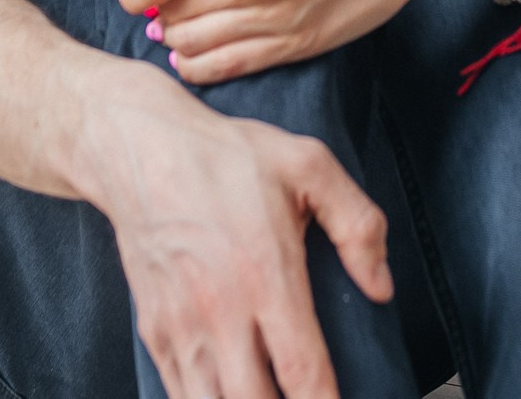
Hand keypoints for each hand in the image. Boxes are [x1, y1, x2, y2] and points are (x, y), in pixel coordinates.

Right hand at [81, 73, 392, 398]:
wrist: (140, 148)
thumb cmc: (226, 156)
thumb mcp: (308, 165)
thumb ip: (358, 224)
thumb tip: (381, 287)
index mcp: (266, 276)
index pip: (303, 372)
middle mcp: (220, 313)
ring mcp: (182, 327)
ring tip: (271, 397)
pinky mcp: (155, 331)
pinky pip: (180, 395)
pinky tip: (233, 395)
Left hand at [117, 0, 466, 83]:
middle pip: (172, 15)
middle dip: (160, 15)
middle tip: (159, 13)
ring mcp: (272, 15)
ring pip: (194, 45)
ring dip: (177, 41)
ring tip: (175, 35)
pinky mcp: (295, 43)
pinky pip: (229, 67)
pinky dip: (200, 67)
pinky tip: (190, 60)